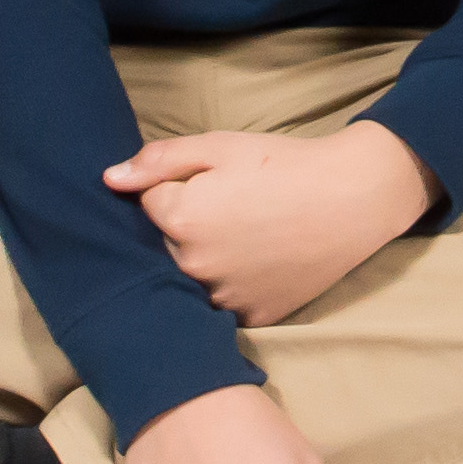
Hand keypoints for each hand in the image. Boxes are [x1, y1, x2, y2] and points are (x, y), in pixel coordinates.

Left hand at [103, 123, 431, 326]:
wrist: (353, 198)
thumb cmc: (285, 164)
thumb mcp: (222, 146)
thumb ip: (160, 161)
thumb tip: (109, 179)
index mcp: (181, 220)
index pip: (147, 205)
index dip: (173, 189)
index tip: (206, 183)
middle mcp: (194, 267)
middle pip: (166, 247)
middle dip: (184, 228)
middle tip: (229, 208)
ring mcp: (223, 298)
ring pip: (193, 280)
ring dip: (204, 262)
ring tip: (246, 235)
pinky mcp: (252, 317)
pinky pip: (223, 305)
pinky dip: (232, 286)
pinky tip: (258, 262)